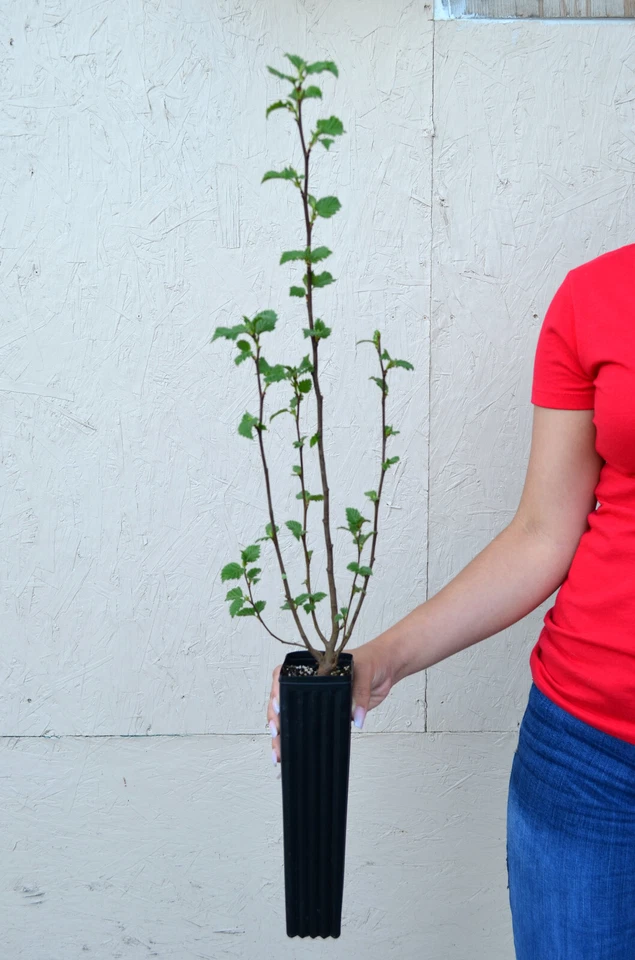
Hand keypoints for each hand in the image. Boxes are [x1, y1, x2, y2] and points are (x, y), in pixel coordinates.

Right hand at [266, 638, 397, 764]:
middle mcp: (310, 682)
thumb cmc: (372, 660)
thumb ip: (359, 693)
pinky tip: (292, 751)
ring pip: (293, 715)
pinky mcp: (330, 712)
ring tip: (279, 752)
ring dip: (284, 733)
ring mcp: (318, 698)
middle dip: (276, 718)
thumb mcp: (364, 672)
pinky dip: (302, 737)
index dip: (276, 691)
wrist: (387, 667)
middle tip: (276, 733)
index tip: (277, 706)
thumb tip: (356, 717)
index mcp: (313, 666)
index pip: (284, 676)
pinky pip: (313, 724)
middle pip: (283, 699)